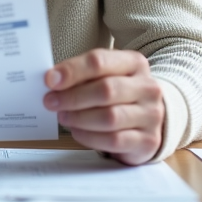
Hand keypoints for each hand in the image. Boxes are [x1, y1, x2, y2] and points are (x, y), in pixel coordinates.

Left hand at [43, 49, 164, 165]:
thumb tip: (52, 80)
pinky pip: (113, 140)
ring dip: (79, 118)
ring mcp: (151, 115)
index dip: (72, 71)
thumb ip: (82, 75)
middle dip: (73, 97)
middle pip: (106, 90)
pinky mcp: (148, 141)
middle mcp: (147, 87)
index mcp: (135, 63)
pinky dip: (89, 137)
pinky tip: (77, 131)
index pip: (100, 61)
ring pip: (109, 117)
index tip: (50, 80)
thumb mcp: (106, 76)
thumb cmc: (120, 94)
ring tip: (64, 117)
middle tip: (51, 102)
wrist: (149, 119)